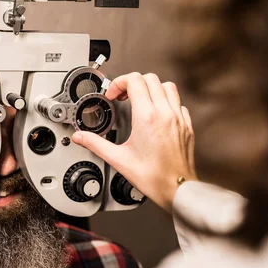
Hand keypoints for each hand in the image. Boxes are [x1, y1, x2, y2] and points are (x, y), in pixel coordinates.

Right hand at [72, 73, 196, 213]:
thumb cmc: (153, 177)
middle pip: (150, 78)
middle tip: (123, 96)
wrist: (177, 189)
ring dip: (152, 88)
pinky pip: (178, 103)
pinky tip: (158, 114)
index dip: (120, 83)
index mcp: (147, 117)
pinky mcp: (187, 126)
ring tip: (141, 100)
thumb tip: (80, 137)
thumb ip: (96, 144)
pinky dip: (167, 102)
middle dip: (133, 83)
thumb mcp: (118, 159)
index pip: (135, 80)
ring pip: (168, 87)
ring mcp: (178, 118)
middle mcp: (165, 113)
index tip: (113, 95)